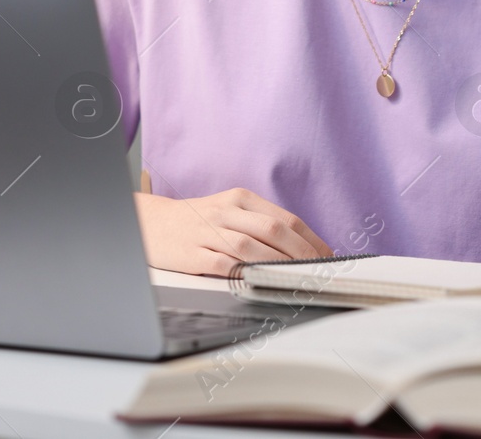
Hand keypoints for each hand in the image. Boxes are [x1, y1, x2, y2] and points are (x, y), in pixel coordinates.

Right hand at [133, 187, 332, 276]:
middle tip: (320, 272)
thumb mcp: (229, 211)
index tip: (329, 258)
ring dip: (279, 265)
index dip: (311, 239)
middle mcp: (226, 211)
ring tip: (298, 280)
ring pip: (251, 247)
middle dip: (302, 254)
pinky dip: (244, 273)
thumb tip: (300, 246)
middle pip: (273, 230)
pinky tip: (260, 282)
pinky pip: (223, 264)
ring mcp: (208, 232)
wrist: (151, 223)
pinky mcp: (192, 253)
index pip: (285, 219)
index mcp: (240, 199)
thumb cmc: (197, 221)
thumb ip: (260, 224)